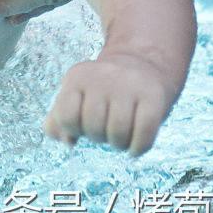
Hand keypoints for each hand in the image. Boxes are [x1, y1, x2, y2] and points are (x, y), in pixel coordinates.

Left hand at [44, 52, 177, 156]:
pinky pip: (144, 135)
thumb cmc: (103, 89)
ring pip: (118, 134)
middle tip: (106, 129)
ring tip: (120, 137)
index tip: (82, 125)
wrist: (142, 63)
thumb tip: (64, 140)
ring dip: (119, 145)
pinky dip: (138, 148)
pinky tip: (134, 147)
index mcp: (77, 77)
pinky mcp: (153, 96)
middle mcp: (101, 77)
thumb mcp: (77, 94)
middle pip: (93, 128)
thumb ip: (59, 117)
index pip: (66, 117)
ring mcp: (128, 86)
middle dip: (99, 137)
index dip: (74, 130)